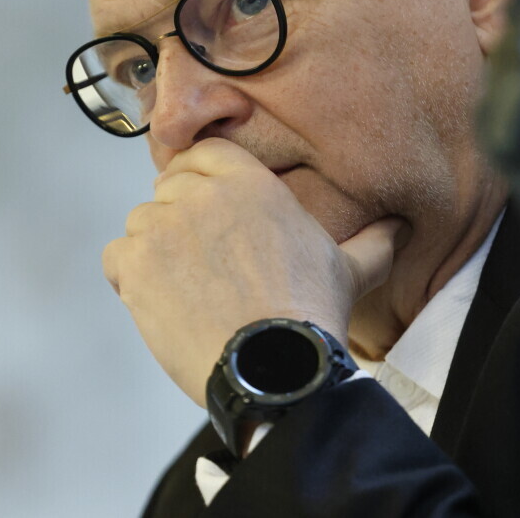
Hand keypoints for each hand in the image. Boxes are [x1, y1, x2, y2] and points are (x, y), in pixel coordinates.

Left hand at [101, 138, 401, 405]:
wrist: (271, 366)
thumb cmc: (310, 315)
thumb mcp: (352, 269)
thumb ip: (373, 241)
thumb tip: (401, 227)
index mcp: (251, 184)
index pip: (205, 153)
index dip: (202, 177)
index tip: (206, 204)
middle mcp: (203, 195)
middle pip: (170, 188)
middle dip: (181, 217)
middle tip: (202, 258)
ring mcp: (164, 228)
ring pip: (142, 223)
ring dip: (156, 249)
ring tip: (186, 287)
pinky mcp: (135, 266)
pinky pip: (118, 257)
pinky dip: (130, 277)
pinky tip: (161, 300)